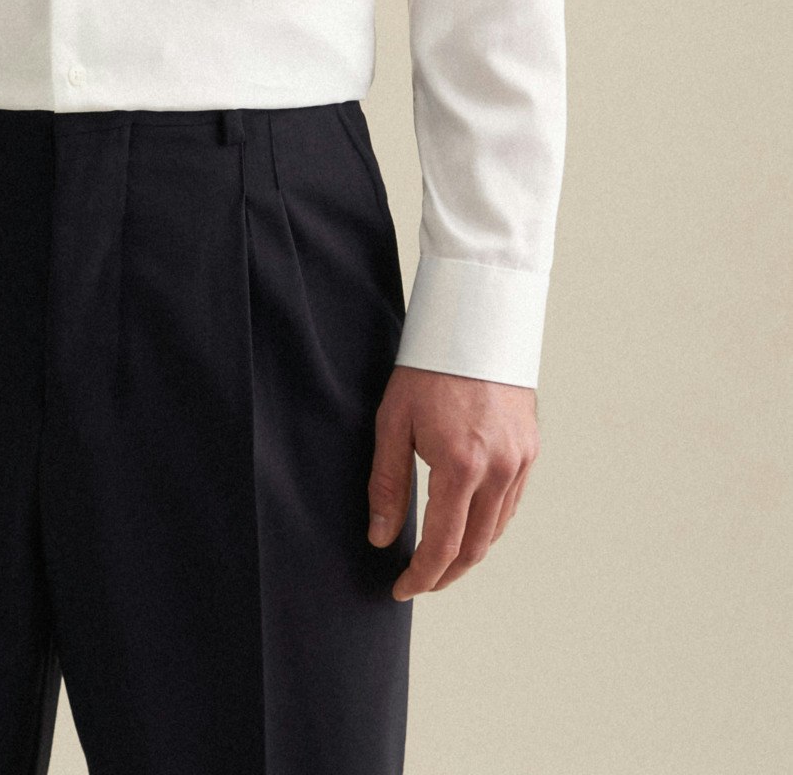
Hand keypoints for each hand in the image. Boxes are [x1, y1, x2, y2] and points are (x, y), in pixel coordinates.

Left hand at [366, 364, 538, 598]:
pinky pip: (511, 504)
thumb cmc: (426, 368)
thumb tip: (381, 538)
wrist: (474, 323)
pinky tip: (468, 525)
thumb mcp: (393, 422)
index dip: (421, 576)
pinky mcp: (531, 450)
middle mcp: (499, 470)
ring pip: (497, 530)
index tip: (401, 589)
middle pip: (475, 547)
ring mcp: (521, 461)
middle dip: (445, 574)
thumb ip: (387, 484)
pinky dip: (489, 526)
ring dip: (468, 553)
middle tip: (418, 582)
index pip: (443, 545)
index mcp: (461, 465)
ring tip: (439, 560)